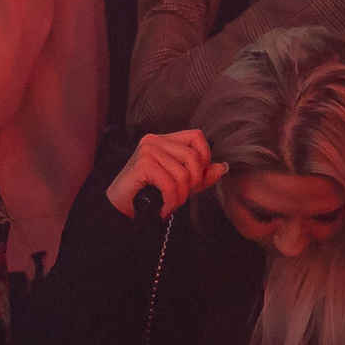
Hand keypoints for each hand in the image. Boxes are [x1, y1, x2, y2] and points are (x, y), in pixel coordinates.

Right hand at [105, 129, 228, 219]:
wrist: (121, 208)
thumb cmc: (149, 195)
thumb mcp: (181, 185)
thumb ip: (201, 176)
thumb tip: (222, 167)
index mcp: (165, 140)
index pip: (197, 136)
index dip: (204, 157)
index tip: (195, 178)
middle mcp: (155, 140)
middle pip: (193, 157)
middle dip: (193, 183)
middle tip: (181, 197)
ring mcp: (147, 150)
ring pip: (182, 174)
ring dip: (180, 196)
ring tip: (170, 204)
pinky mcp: (142, 164)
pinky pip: (170, 184)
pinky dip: (170, 200)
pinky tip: (163, 207)